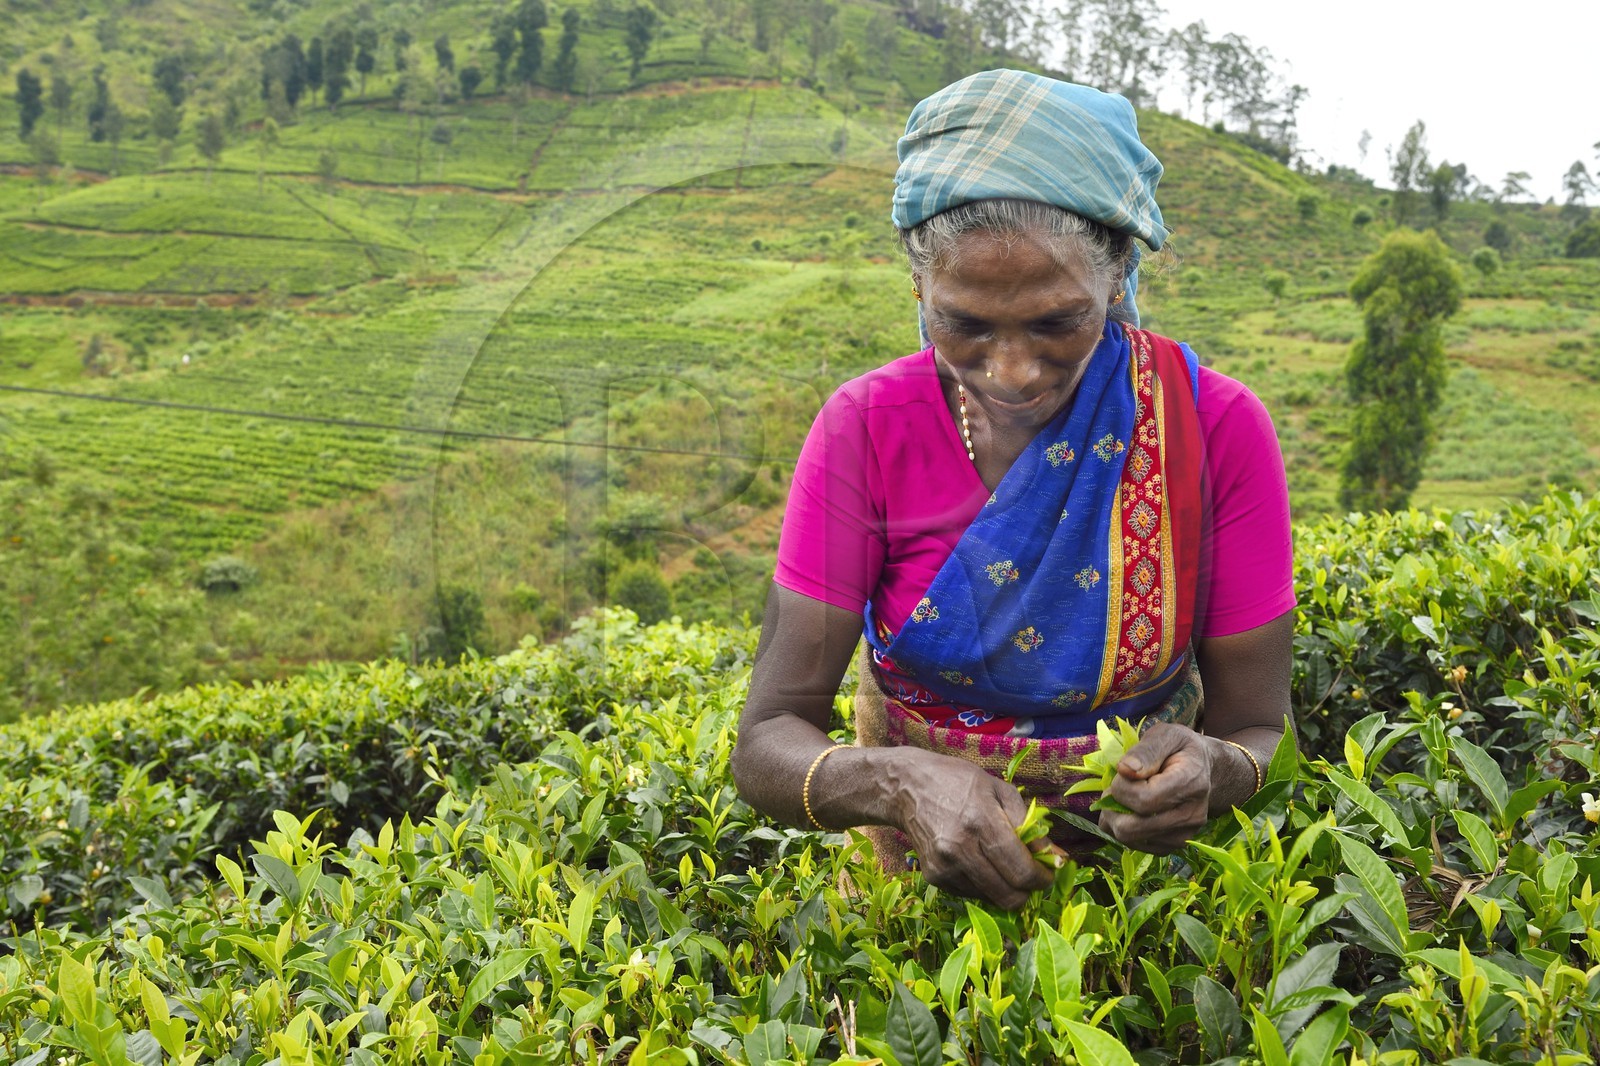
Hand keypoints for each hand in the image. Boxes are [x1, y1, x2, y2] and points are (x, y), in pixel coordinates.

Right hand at [891, 750, 1055, 909]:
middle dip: (1027, 891)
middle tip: (1030, 875)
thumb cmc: (957, 781)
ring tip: (1001, 863)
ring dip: (1005, 888)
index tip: (1048, 873)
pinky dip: (984, 884)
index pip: (1021, 871)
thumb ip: (1029, 824)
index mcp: (981, 821)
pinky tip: (978, 861)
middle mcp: (960, 849)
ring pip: (991, 899)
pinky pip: (971, 894)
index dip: (1042, 879)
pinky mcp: (933, 877)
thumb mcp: (998, 789)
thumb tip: (1057, 856)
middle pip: (1008, 895)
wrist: (904, 787)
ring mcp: (944, 866)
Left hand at [1099, 723, 1213, 853]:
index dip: (1120, 787)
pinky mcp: (1173, 846)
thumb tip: (1125, 770)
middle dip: (1111, 807)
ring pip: (1129, 840)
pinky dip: (1123, 830)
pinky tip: (1130, 811)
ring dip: (1114, 819)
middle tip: (1114, 788)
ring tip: (1122, 798)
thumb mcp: (1167, 735)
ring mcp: (1184, 835)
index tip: (1122, 772)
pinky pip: (1135, 846)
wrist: (1203, 770)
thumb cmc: (1180, 749)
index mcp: (1191, 783)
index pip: (1143, 800)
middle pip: (1131, 827)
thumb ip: (1146, 751)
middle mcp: (1191, 815)